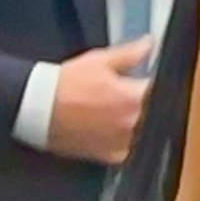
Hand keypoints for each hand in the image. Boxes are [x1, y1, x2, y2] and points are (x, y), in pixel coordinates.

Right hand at [44, 38, 154, 166]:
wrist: (39, 109)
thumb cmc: (66, 84)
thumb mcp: (99, 61)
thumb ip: (129, 54)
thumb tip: (149, 44)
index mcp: (134, 97)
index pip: (160, 90)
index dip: (152, 84)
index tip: (145, 81)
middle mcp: (133, 123)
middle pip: (153, 113)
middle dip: (144, 103)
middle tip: (123, 95)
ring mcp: (123, 142)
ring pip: (143, 133)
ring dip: (136, 123)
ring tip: (113, 112)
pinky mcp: (111, 156)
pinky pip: (128, 149)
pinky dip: (124, 140)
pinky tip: (110, 129)